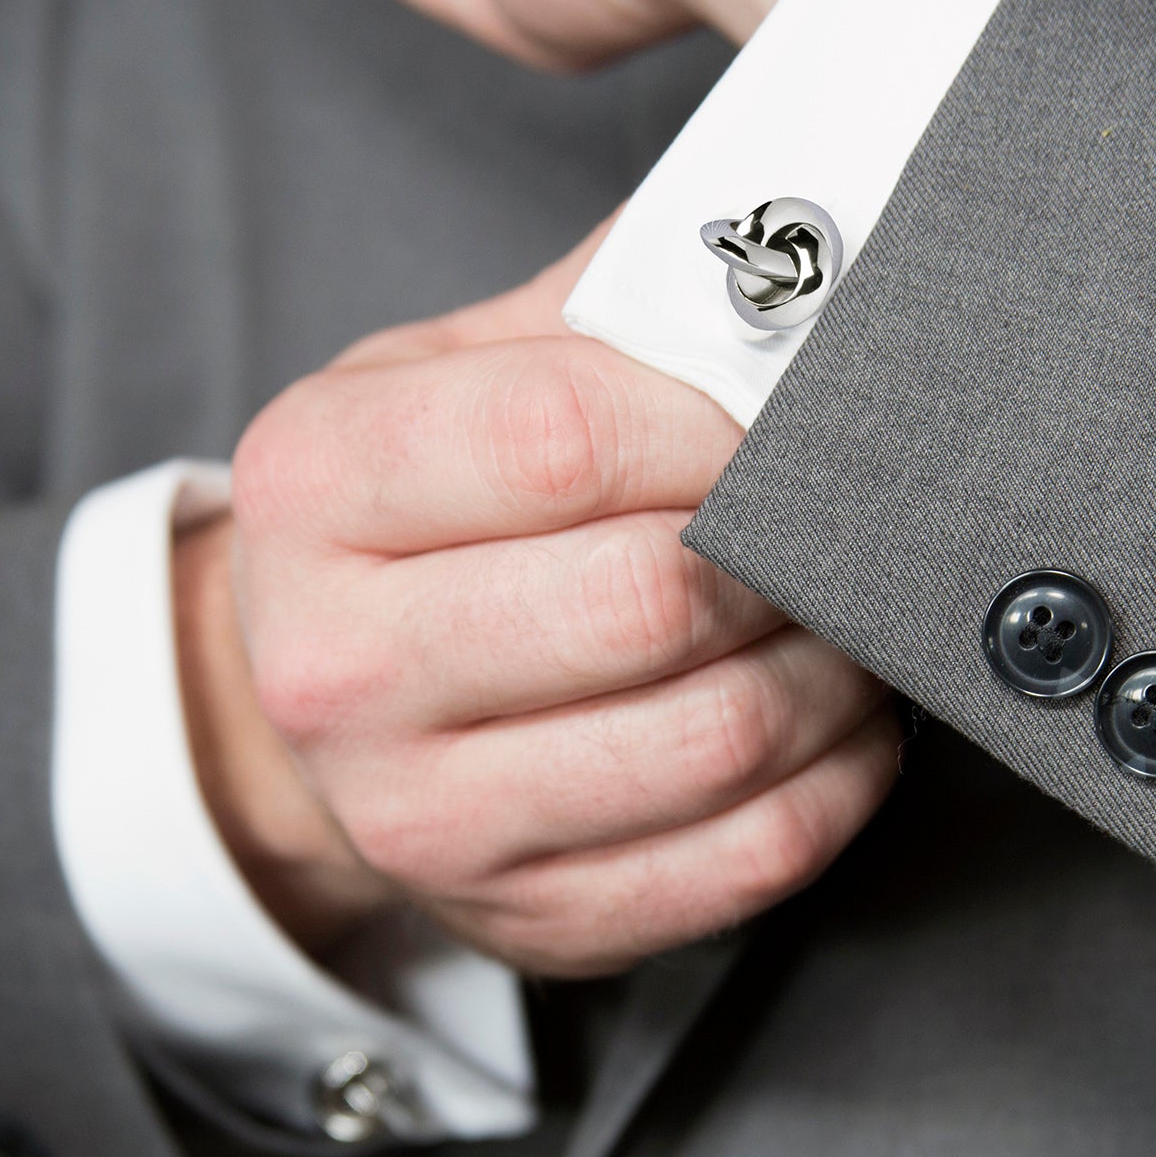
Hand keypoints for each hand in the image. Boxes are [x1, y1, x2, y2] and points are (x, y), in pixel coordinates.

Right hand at [178, 233, 898, 975]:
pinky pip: (748, 857)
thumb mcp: (448, 376)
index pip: (563, 440)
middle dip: (784, 551)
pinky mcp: (530, 915)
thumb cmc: (411, 517)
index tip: (784, 421)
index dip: (721, 425)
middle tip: (828, 520)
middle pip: (648, 602)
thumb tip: (794, 241)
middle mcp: (340, 669)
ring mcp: (427, 820)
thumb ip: (602, 309)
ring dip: (832, 667)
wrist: (327, 692)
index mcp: (316, 489)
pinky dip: (838, 778)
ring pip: (718, 741)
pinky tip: (833, 721)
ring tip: (839, 615)